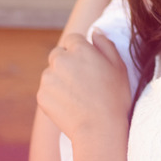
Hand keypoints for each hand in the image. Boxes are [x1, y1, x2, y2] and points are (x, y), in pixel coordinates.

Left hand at [38, 30, 131, 144]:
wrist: (100, 129)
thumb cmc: (114, 97)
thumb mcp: (119, 67)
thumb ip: (106, 45)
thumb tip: (95, 31)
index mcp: (80, 49)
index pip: (72, 39)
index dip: (81, 51)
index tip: (89, 64)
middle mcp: (60, 60)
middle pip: (58, 54)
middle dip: (67, 63)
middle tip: (83, 81)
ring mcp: (48, 78)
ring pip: (51, 73)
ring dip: (61, 79)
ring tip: (78, 95)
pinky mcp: (41, 95)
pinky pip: (47, 90)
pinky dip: (55, 96)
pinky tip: (71, 105)